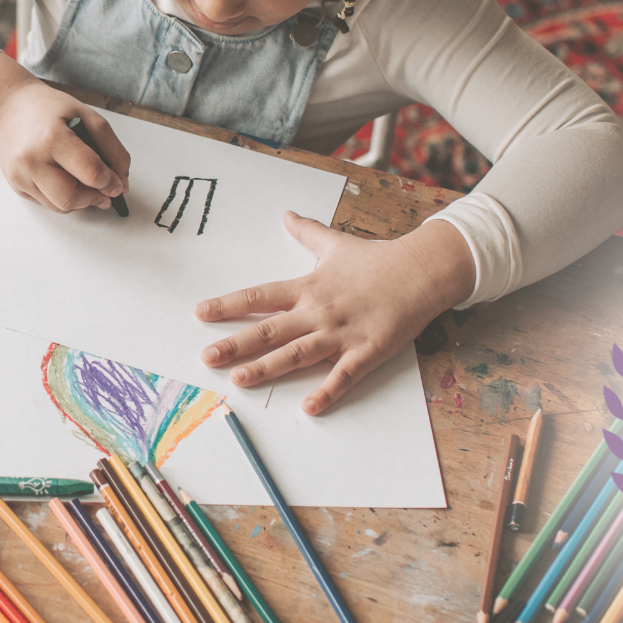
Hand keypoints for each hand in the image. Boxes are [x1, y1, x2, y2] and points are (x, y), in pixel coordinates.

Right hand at [0, 52, 129, 212]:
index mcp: (52, 138)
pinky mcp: (16, 186)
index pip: (90, 172)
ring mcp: (20, 176)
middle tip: (104, 191)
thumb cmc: (49, 109)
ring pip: (60, 207)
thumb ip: (112, 148)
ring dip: (80, 201)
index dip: (110, 182)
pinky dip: (63, 197)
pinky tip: (65, 179)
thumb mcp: (87, 115)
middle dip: (93, 198)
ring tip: (85, 183)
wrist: (8, 107)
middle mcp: (31, 160)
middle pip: (71, 198)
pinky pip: (47, 203)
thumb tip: (122, 184)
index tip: (117, 183)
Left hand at [196, 214, 474, 414]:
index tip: (200, 313)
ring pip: (298, 354)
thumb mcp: (336, 244)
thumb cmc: (378, 260)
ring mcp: (342, 333)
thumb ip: (307, 232)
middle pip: (270, 330)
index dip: (228, 305)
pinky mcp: (367, 351)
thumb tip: (287, 214)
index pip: (259, 296)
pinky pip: (343, 375)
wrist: (423, 270)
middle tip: (206, 357)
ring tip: (240, 380)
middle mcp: (318, 311)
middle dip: (236, 344)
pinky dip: (327, 392)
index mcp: (308, 287)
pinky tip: (308, 408)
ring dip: (268, 368)